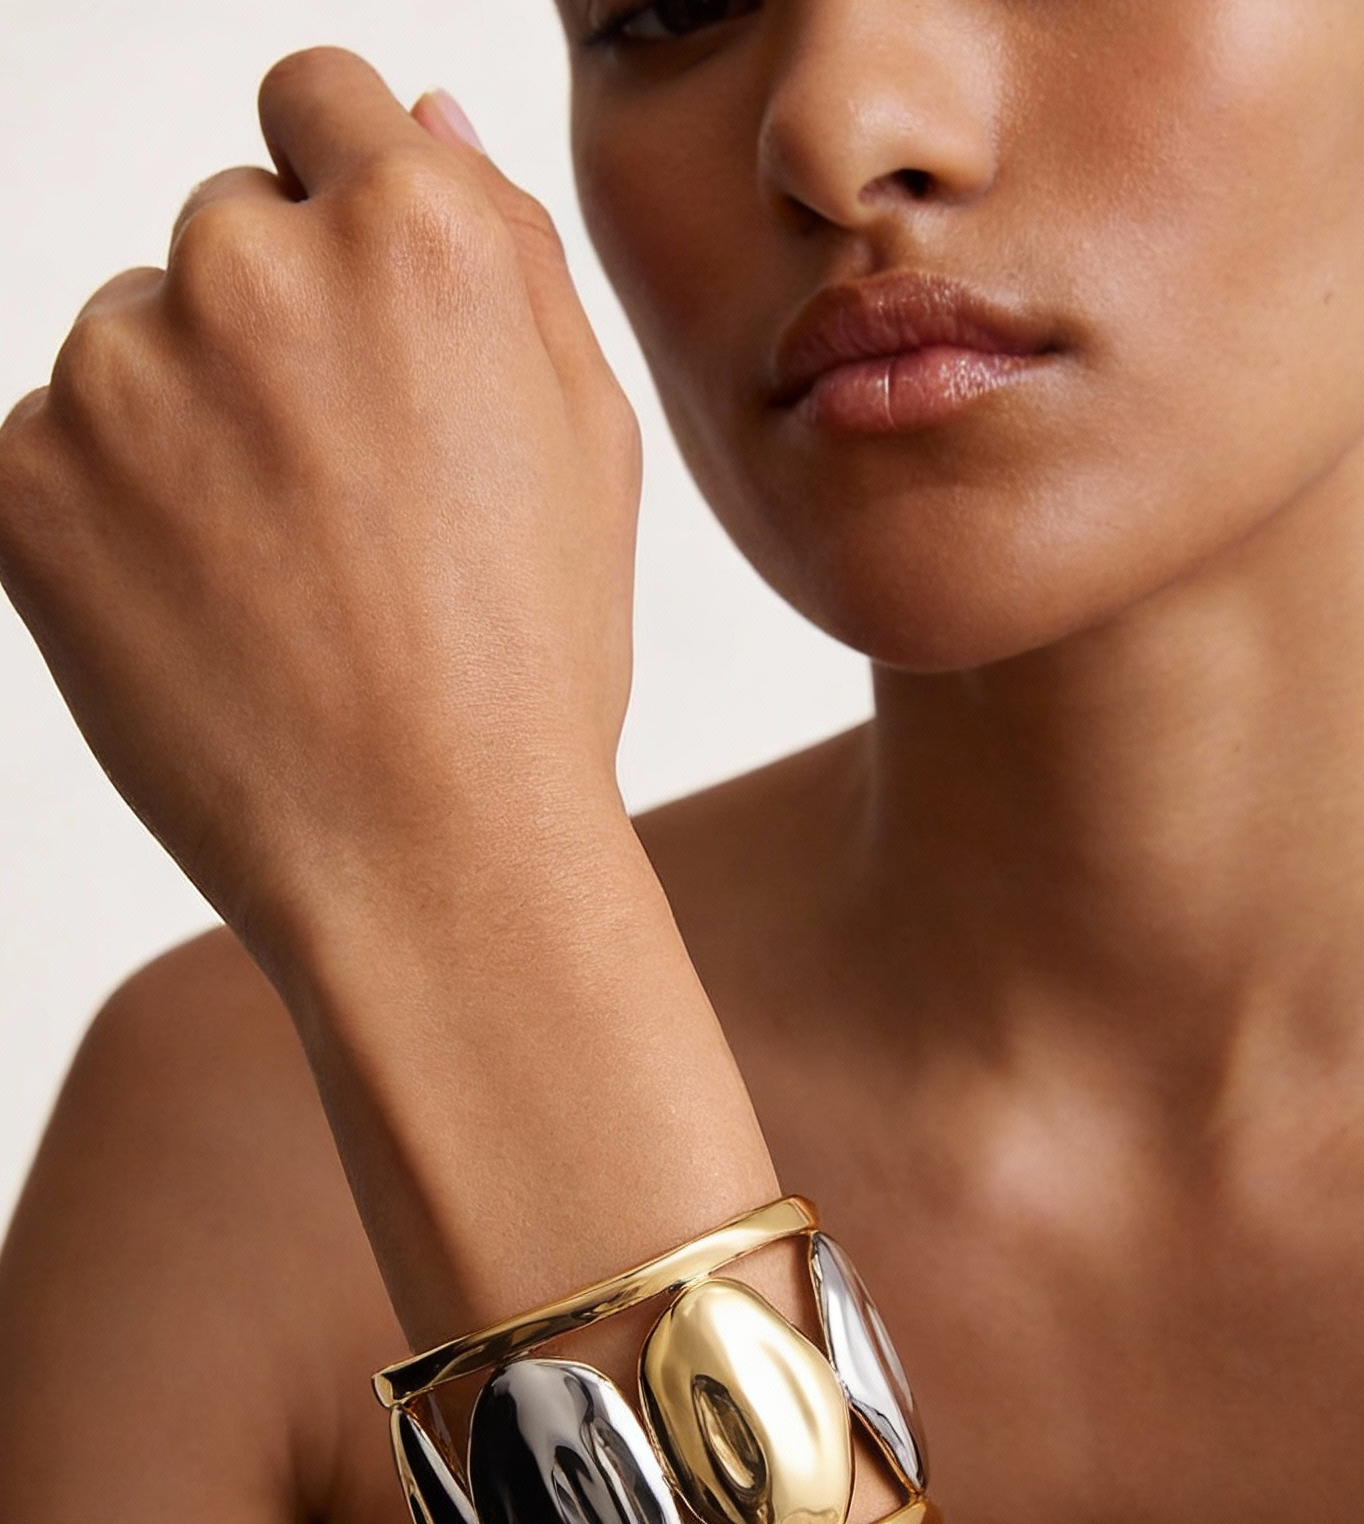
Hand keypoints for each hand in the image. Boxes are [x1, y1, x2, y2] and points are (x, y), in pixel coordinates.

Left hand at [0, 50, 640, 964]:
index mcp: (417, 230)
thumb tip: (421, 116)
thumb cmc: (532, 669)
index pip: (314, 102)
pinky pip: (53, 447)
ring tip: (278, 582)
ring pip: (131, 341)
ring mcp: (120, 367)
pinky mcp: (21, 476)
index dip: (341, 205)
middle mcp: (253, 261)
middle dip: (272, 333)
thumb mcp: (588, 446)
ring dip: (185, 424)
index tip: (357, 325)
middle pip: (223, 229)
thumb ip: (511, 255)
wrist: (430, 862)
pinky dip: (108, 514)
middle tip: (345, 508)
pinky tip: (202, 616)